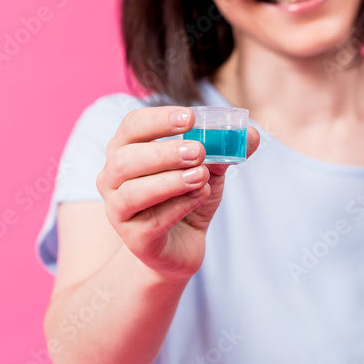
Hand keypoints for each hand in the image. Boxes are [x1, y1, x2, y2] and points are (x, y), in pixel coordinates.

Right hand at [96, 106, 259, 282]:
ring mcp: (118, 210)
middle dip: (164, 153)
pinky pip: (151, 221)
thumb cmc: (186, 197)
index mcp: (125, 150)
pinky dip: (178, 207)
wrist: (181, 246)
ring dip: (169, 181)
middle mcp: (112, 178)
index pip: (132, 125)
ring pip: (132, 192)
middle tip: (198, 151)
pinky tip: (199, 196)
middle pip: (126, 159)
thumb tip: (251, 134)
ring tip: (201, 176)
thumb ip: (226, 149)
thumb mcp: (209, 168)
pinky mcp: (133, 240)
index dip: (158, 119)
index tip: (189, 117)